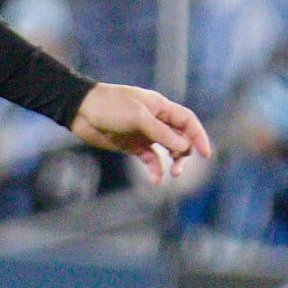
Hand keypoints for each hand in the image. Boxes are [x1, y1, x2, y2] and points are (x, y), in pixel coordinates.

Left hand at [71, 82, 214, 183]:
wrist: (81, 111)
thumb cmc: (110, 106)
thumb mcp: (139, 117)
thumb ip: (162, 132)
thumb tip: (183, 146)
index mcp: (160, 107)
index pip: (187, 121)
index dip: (198, 136)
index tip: (205, 154)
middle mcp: (155, 120)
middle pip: (180, 137)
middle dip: (184, 152)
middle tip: (178, 166)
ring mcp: (144, 134)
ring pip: (167, 150)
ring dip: (172, 162)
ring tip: (172, 174)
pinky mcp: (132, 146)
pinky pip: (150, 159)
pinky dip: (155, 169)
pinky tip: (156, 180)